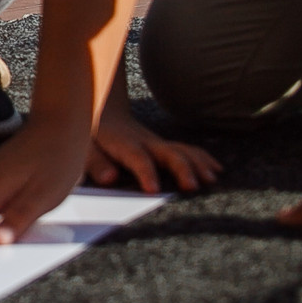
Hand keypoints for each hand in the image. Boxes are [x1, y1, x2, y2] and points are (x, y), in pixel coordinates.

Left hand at [87, 96, 220, 192]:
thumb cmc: (91, 136)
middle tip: (193, 187)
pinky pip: (186, 150)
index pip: (137, 158)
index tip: (153, 190)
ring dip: (198, 164)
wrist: (101, 112)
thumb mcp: (85, 149)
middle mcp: (144, 142)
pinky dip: (202, 159)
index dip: (146, 173)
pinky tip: (216, 169)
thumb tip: (110, 179)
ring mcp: (157, 143)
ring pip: (182, 150)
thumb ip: (97, 164)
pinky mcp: (164, 146)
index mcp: (123, 145)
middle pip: (168, 153)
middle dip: (182, 169)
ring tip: (212, 179)